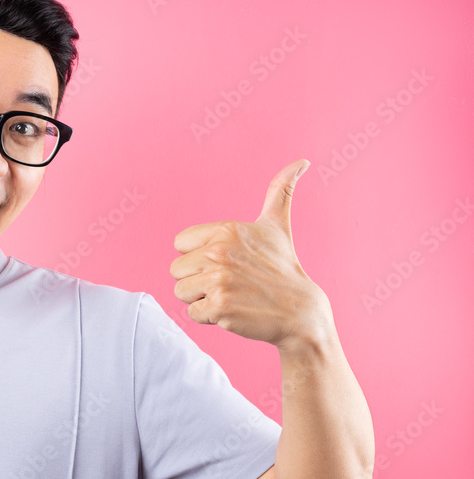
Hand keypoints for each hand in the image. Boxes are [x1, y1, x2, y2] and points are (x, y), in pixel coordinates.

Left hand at [169, 159, 333, 352]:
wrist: (300, 311)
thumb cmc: (283, 267)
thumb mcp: (277, 225)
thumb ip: (280, 191)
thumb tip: (302, 161)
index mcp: (226, 230)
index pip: (180, 244)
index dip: (198, 256)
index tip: (226, 261)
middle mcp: (220, 252)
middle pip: (176, 270)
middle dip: (197, 279)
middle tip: (229, 281)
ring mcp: (219, 280)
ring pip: (181, 291)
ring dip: (201, 298)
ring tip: (230, 294)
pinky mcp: (220, 306)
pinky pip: (192, 313)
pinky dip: (209, 317)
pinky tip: (233, 310)